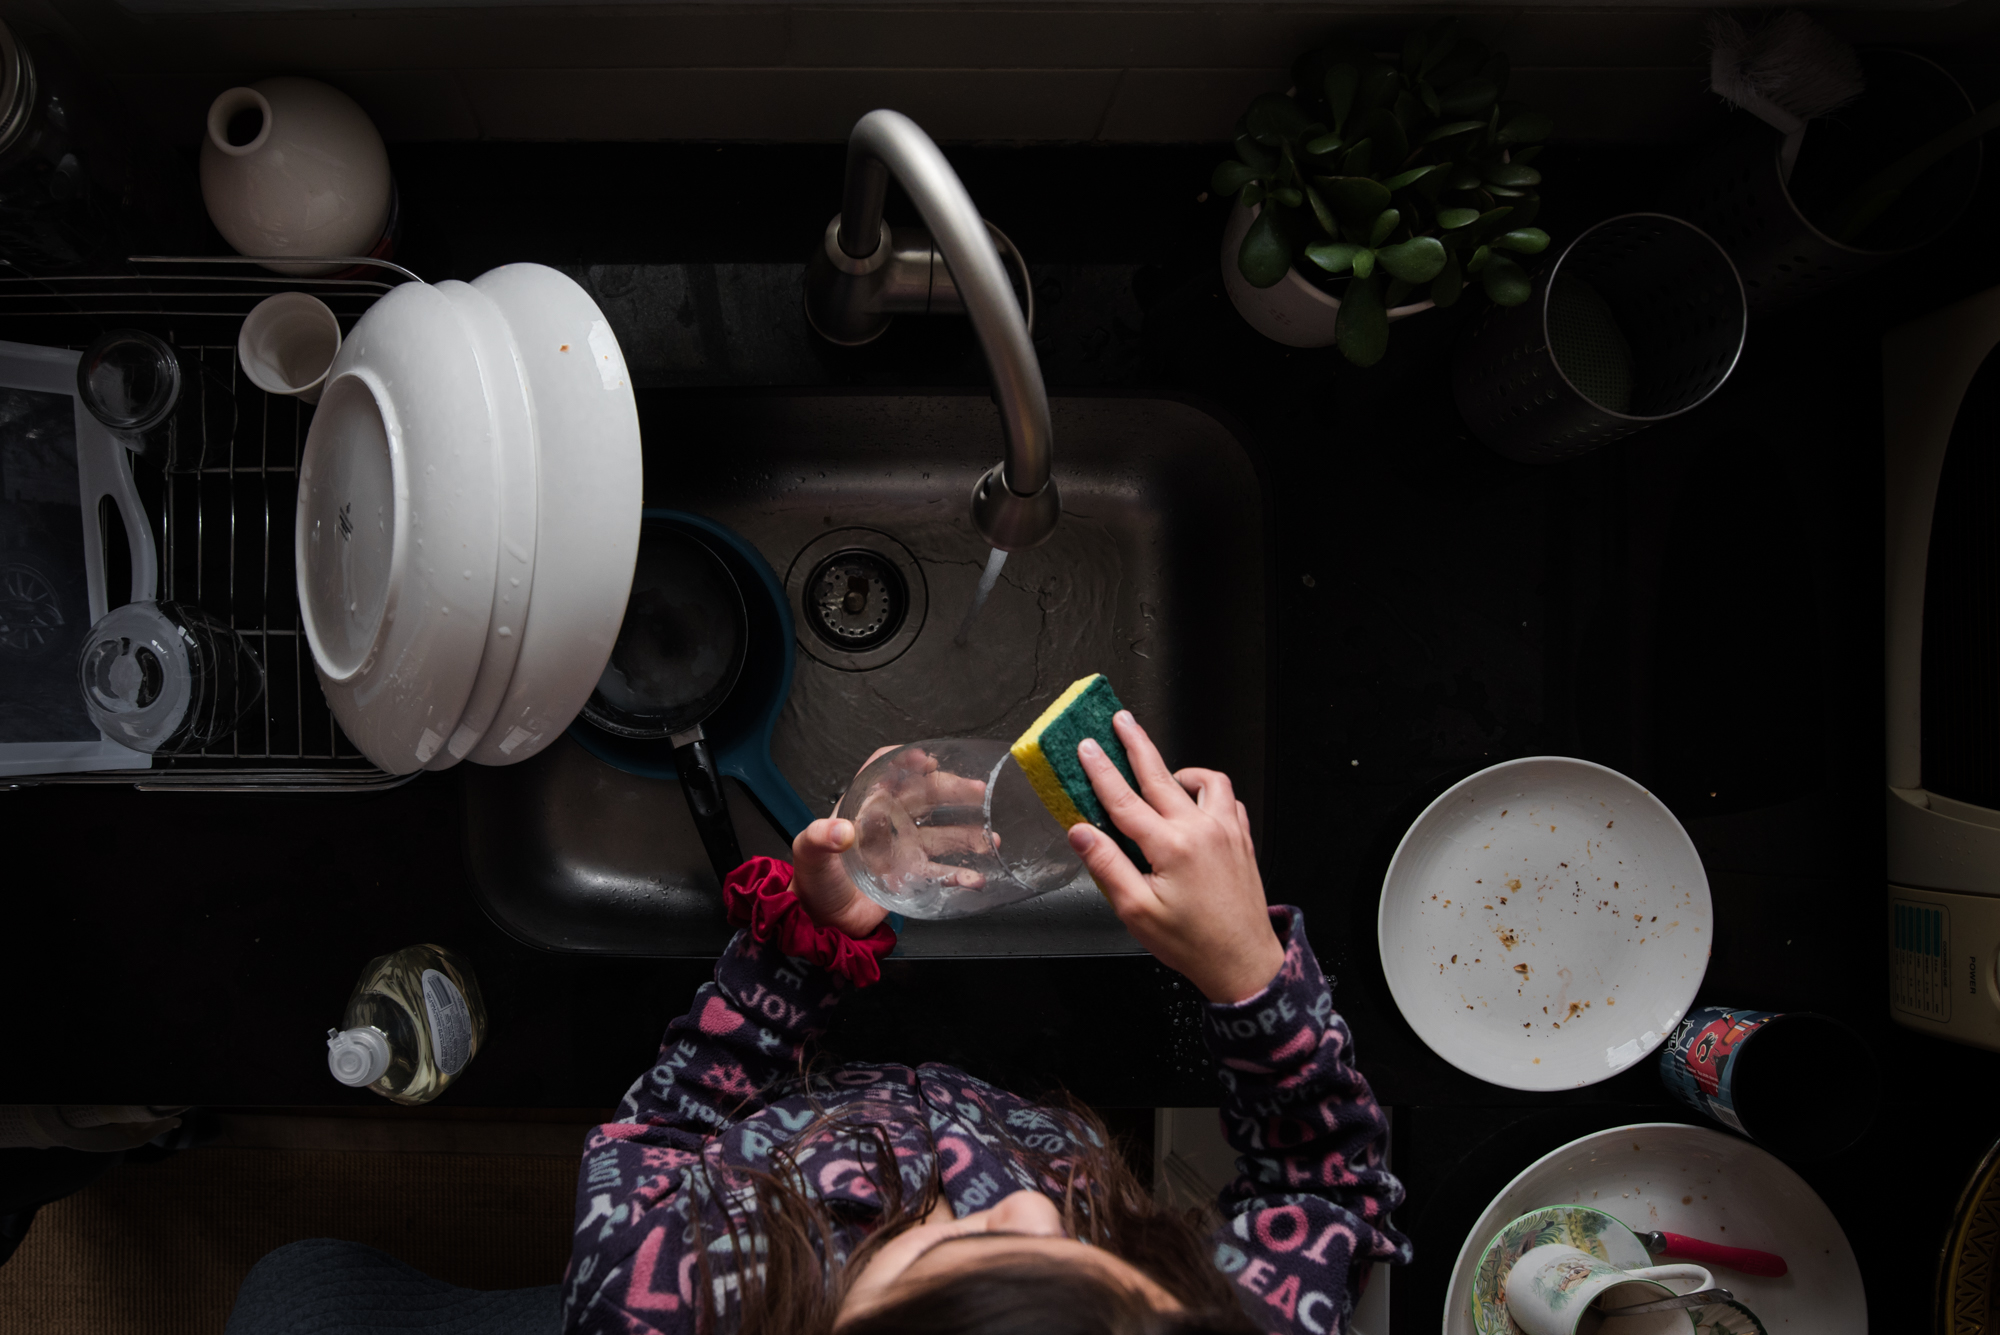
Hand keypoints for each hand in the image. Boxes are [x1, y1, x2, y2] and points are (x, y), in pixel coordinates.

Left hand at [791, 744, 992, 936]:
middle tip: (980, 791)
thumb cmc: (815, 883)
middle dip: (955, 790)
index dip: (906, 762)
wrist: (825, 923)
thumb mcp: (810, 856)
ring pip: (944, 832)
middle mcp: (889, 822)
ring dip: (969, 833)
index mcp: (863, 807)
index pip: (885, 772)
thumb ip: (821, 839)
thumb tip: (841, 831)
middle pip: (926, 796)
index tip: (927, 760)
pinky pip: (943, 871)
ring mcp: (905, 847)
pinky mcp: (914, 875)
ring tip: (990, 839)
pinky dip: (962, 874)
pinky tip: (976, 879)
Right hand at [1067, 711, 1284, 1003]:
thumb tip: (1081, 833)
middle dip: (1137, 744)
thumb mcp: (1137, 912)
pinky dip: (1209, 793)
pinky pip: (1228, 800)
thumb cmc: (1191, 943)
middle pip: (1160, 775)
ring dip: (1179, 770)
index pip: (1125, 800)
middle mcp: (1201, 829)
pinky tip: (1198, 802)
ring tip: (1162, 770)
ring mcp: (1226, 831)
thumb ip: (1107, 866)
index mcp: (1171, 846)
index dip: (1101, 770)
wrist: (1243, 963)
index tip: (1086, 747)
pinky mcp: (1242, 840)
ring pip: (1204, 781)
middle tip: (1121, 720)